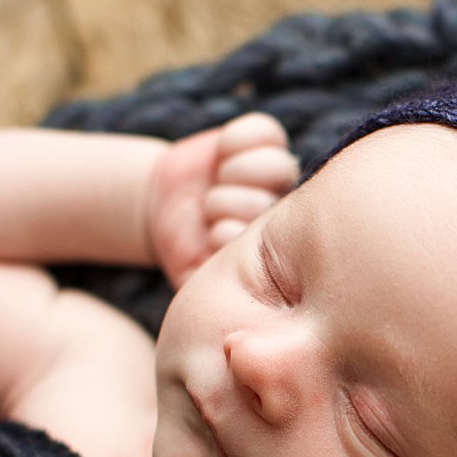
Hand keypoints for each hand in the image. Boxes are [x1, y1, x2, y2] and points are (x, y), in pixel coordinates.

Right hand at [146, 112, 299, 288]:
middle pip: (280, 198)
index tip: (211, 235)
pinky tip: (220, 158)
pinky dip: (232, 143)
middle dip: (229, 202)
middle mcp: (291, 211)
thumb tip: (242, 325)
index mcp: (289, 249)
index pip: (283, 238)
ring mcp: (282, 175)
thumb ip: (224, 292)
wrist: (165, 209)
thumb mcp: (201, 276)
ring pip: (275, 163)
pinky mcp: (267, 142)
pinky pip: (261, 131)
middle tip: (210, 211)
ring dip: (230, 174)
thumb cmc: (186, 249)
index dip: (233, 231)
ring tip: (216, 186)